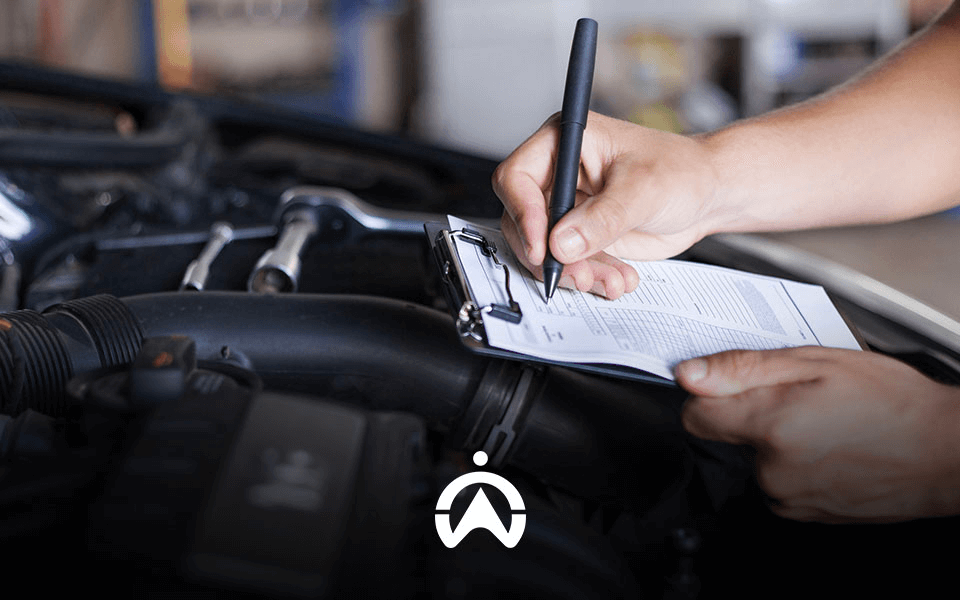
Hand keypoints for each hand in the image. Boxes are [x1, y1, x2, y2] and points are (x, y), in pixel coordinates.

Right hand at [492, 112, 723, 298]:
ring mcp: (568, 208)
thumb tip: (561, 242)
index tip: (542, 246)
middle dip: (549, 254)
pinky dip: (591, 277)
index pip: (517, 177)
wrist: (708, 196)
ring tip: (608, 280)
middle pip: (523, 221)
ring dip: (573, 272)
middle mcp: (559, 175)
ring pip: (545, 250)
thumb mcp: (644, 190)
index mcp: (564, 142)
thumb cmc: (682, 171)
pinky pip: (569, 264)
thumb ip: (603, 217)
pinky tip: (618, 278)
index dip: (523, 213)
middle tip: (575, 273)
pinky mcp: (581, 236)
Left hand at [676, 347, 959, 522]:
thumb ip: (742, 368)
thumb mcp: (814, 361)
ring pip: (758, 458)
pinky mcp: (808, 514)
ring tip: (827, 421)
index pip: (694, 416)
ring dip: (781, 439)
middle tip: (803, 396)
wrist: (947, 452)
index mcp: (769, 426)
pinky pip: (782, 482)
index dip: (708, 394)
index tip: (729, 383)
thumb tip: (688, 374)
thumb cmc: (892, 401)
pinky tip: (834, 446)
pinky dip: (799, 464)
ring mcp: (790, 497)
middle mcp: (772, 469)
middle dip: (755, 412)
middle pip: (730, 436)